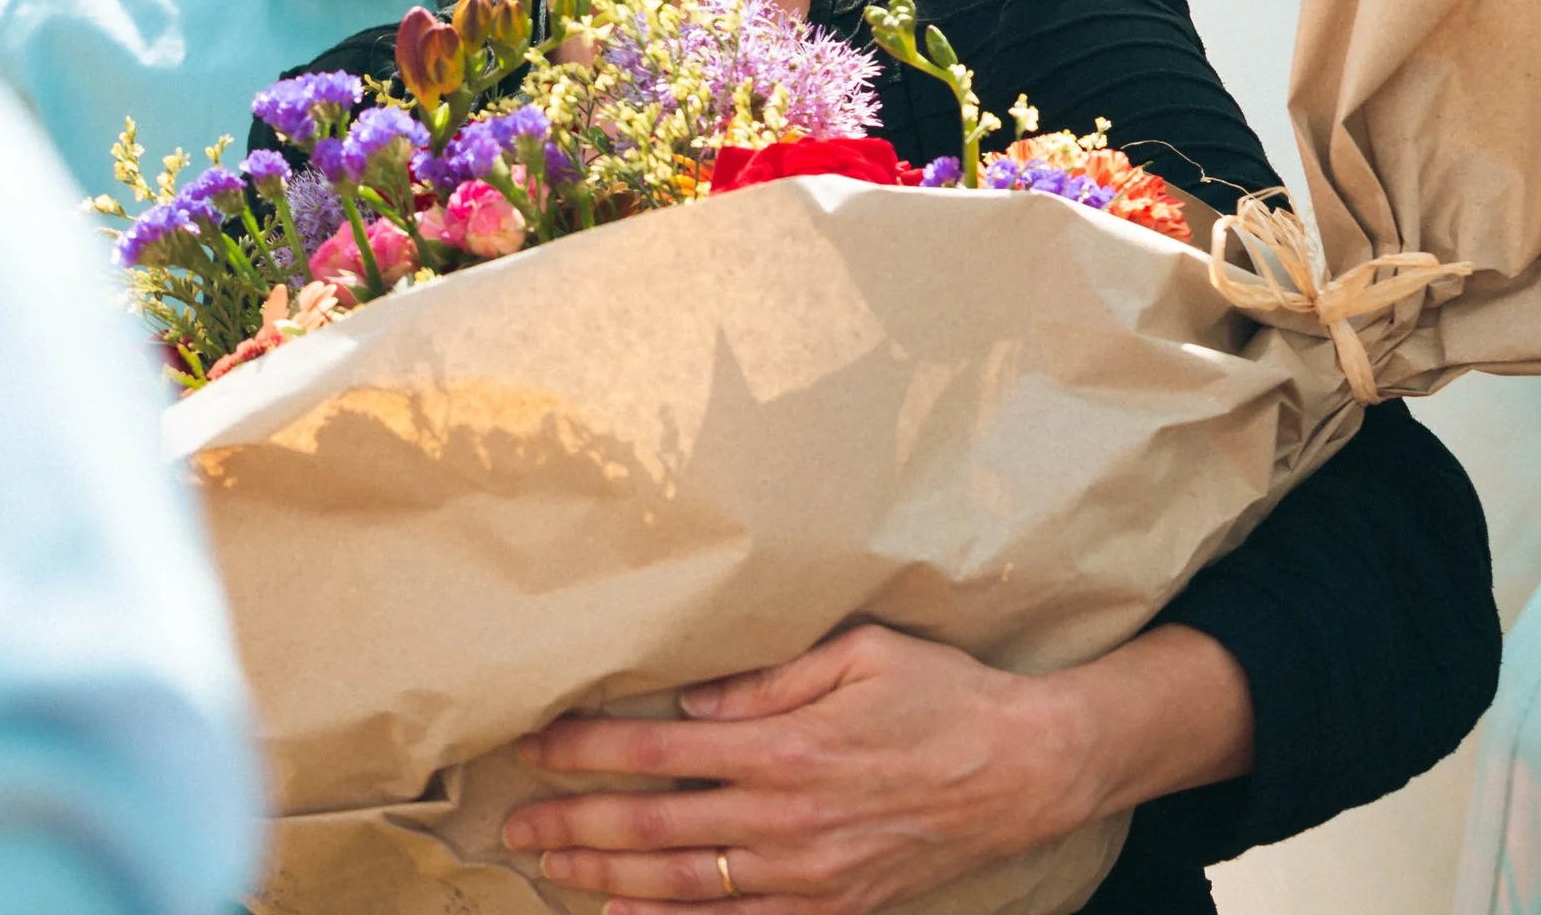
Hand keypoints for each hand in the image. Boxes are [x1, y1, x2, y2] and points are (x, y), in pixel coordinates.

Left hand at [501, 624, 1106, 914]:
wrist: (1026, 768)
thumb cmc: (943, 695)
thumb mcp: (862, 652)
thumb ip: (768, 678)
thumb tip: (689, 702)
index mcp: (785, 745)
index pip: (657, 751)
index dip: (587, 750)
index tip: (536, 743)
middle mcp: (785, 817)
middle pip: (653, 827)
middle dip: (575, 825)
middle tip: (515, 825)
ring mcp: (808, 874)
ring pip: (682, 885)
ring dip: (605, 879)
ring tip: (549, 869)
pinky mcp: (835, 907)